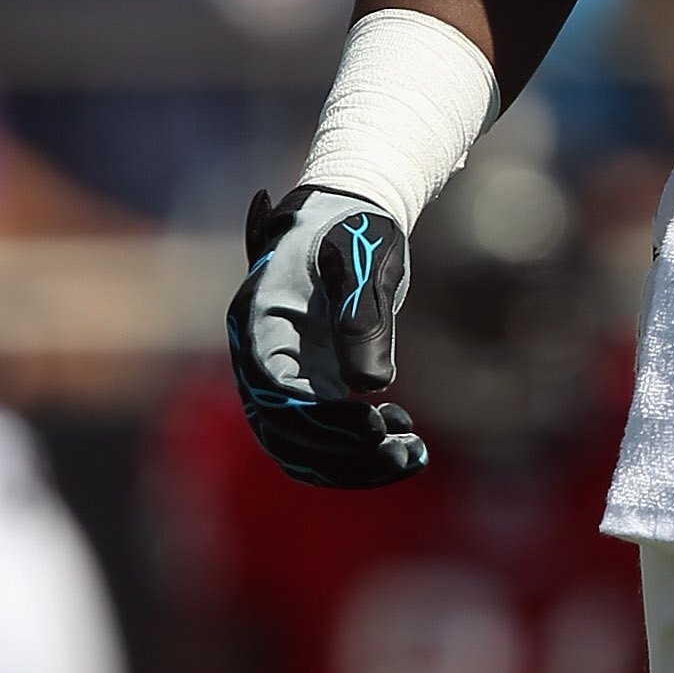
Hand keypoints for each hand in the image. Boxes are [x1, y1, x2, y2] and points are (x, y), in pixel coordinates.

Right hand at [226, 186, 428, 487]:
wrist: (353, 210)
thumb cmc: (356, 227)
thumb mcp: (364, 263)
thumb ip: (362, 319)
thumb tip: (367, 387)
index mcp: (259, 322)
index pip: (275, 394)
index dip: (321, 423)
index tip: (375, 426)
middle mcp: (260, 356)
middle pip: (284, 433)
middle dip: (344, 456)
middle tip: (406, 454)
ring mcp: (283, 374)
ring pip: (302, 445)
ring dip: (355, 462)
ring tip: (414, 453)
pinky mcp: (310, 383)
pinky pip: (323, 435)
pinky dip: (360, 448)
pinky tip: (405, 435)